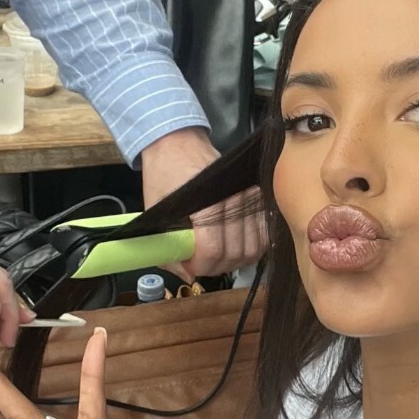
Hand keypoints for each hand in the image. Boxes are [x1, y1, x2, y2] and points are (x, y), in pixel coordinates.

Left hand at [141, 128, 265, 282]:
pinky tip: (236, 248)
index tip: (191, 266)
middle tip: (202, 264)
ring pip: (252, 248)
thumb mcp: (155, 212)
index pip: (212, 250)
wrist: (179, 144)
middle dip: (216, 267)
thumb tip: (187, 274)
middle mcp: (232, 199)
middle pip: (234, 253)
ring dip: (234, 261)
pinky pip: (264, 235)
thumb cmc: (164, 175)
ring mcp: (249, 197)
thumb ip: (168, 249)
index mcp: (203, 202)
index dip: (201, 266)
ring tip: (218, 257)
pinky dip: (253, 248)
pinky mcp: (257, 196)